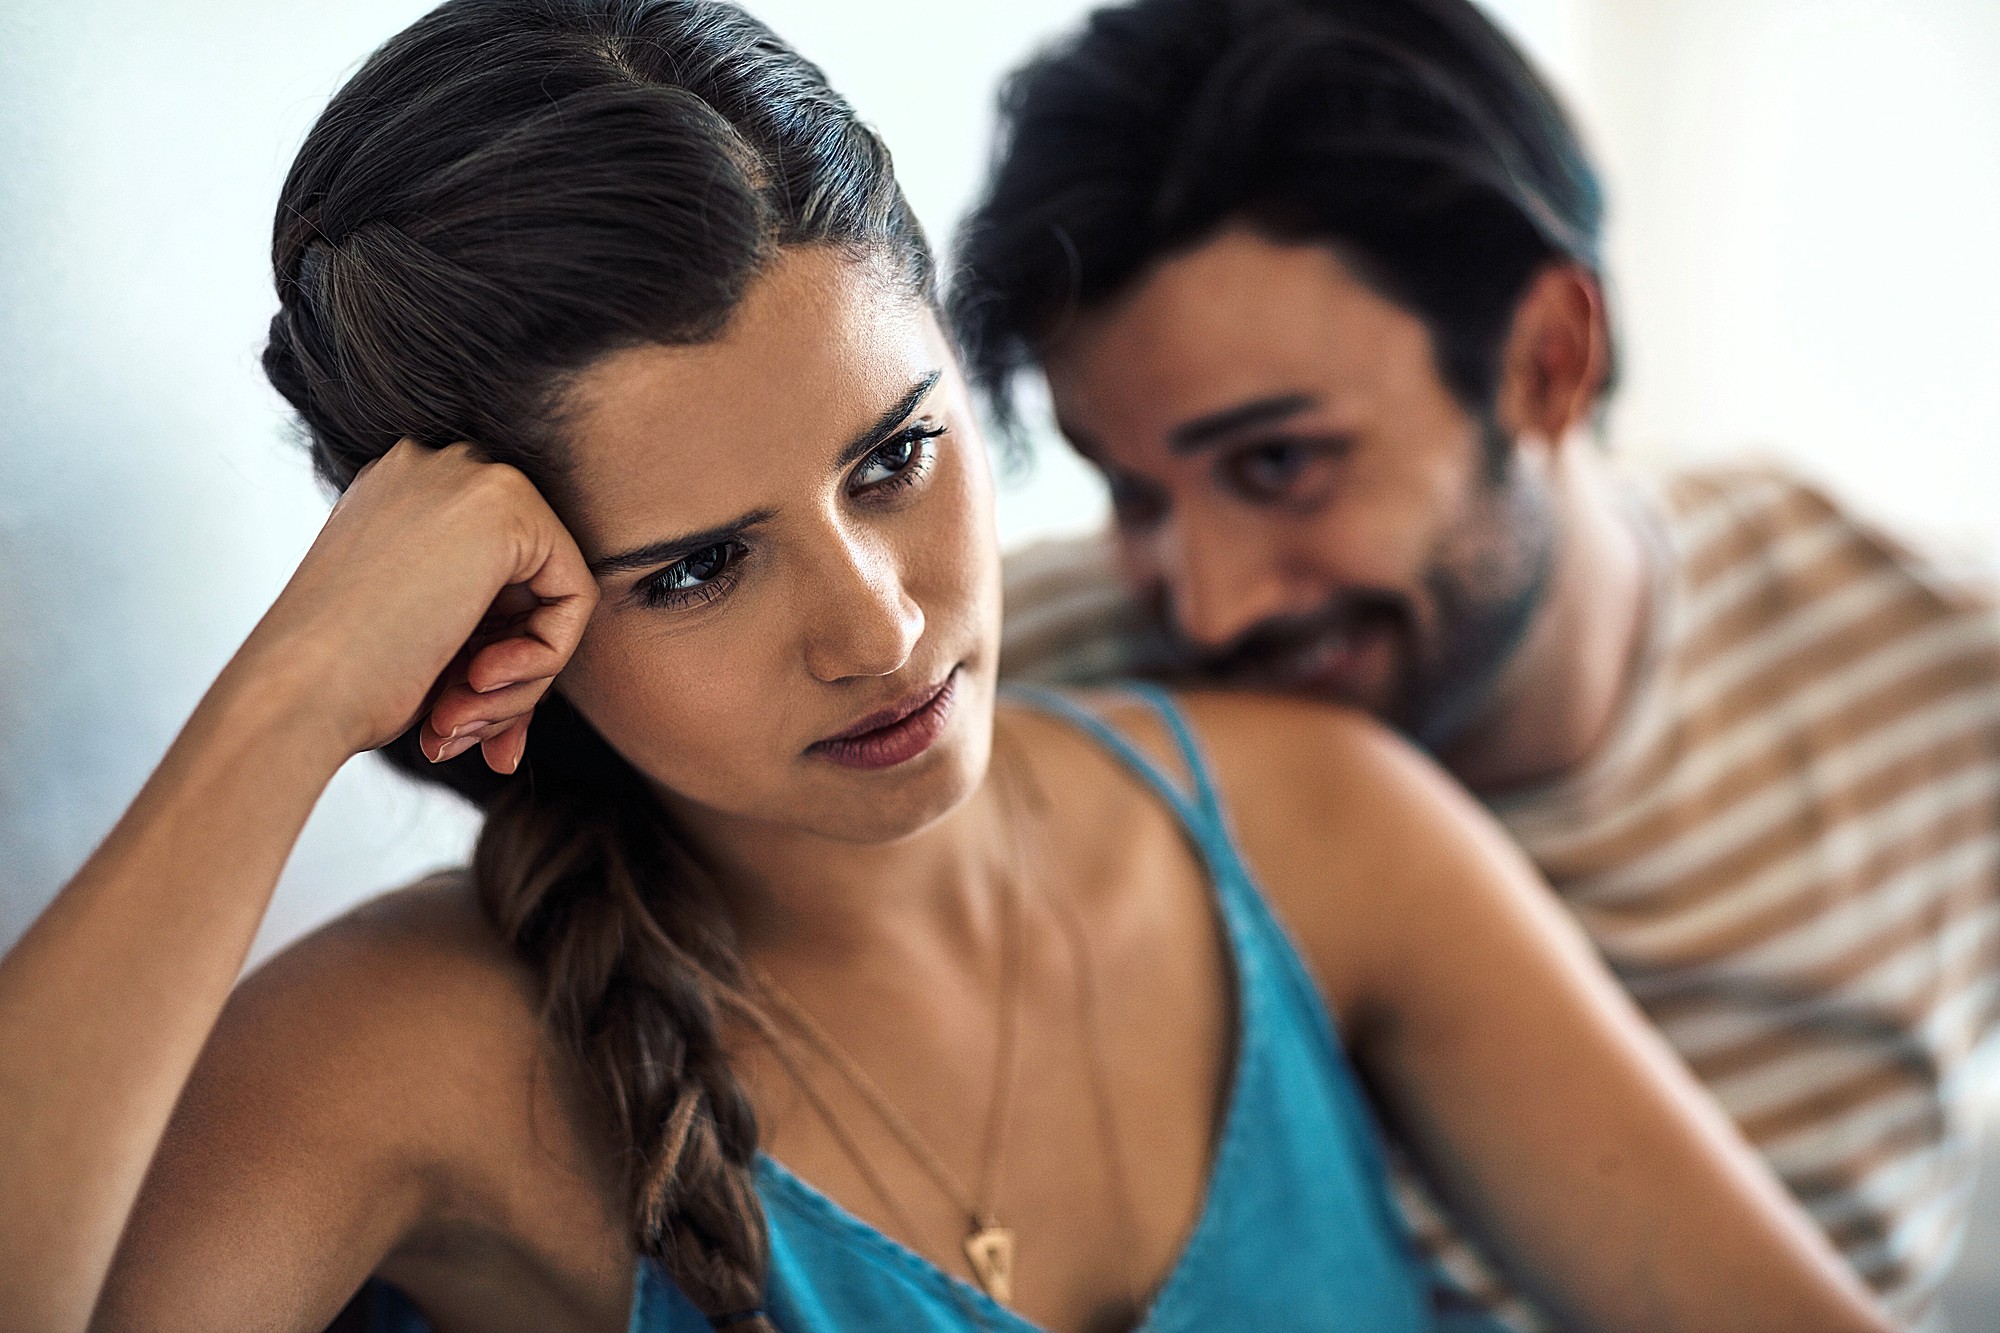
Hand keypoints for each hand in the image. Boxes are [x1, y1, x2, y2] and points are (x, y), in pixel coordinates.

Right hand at [241, 440, 596, 773]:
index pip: (492, 581)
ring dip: (518, 682)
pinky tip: (478, 684)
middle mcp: (437, 470)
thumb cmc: (337, 682)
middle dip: (510, 676)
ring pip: (551, 597)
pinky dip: (542, 660)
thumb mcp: (414, 633)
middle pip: (526, 587)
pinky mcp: (507, 506)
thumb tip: (532, 650)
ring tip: (458, 721)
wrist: (296, 692)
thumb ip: (476, 622)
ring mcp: (471, 478)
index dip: (489, 658)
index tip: (460, 721)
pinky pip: (574, 597)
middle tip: (466, 734)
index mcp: (402, 496)